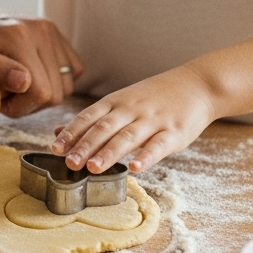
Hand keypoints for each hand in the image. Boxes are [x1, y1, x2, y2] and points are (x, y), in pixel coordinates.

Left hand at [0, 0, 82, 117]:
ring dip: (42, 93)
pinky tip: (30, 77)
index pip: (42, 92)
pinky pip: (72, 69)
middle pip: (57, 92)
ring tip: (14, 84)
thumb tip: (24, 83)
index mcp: (19, 36)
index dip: (21, 107)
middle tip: (3, 92)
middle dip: (29, 103)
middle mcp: (41, 30)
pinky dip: (54, 80)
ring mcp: (51, 30)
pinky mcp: (54, 33)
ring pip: (67, 85)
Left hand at [51, 64, 216, 173]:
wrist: (197, 84)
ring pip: (128, 137)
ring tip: (93, 168)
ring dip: (109, 153)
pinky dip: (146, 156)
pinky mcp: (174, 132)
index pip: (88, 117)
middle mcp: (131, 109)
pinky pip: (158, 145)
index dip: (71, 133)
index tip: (55, 148)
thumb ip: (92, 119)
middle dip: (85, 145)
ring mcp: (153, 120)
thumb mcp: (121, 101)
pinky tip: (135, 167)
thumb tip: (57, 133)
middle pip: (104, 128)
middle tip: (69, 162)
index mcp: (116, 102)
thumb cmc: (154, 97)